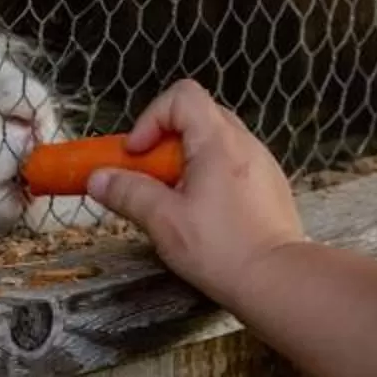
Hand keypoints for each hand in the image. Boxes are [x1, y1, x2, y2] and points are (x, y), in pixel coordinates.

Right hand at [86, 80, 304, 306]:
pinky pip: (234, 163)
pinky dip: (211, 174)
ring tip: (175, 197)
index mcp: (218, 142)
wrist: (278, 279)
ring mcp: (262, 163)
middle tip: (150, 174)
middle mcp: (245, 143)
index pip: (183, 96)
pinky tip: (204, 212)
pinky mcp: (270, 186)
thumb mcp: (164, 221)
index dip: (152, 118)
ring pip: (217, 141)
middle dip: (166, 139)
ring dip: (188, 159)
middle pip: (199, 115)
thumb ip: (129, 193)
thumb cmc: (222, 249)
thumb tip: (98, 178)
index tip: (136, 154)